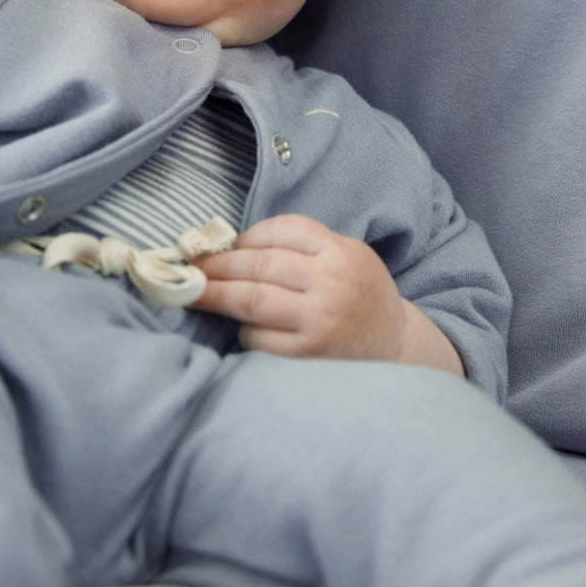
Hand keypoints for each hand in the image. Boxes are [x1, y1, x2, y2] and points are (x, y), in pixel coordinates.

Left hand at [190, 213, 463, 371]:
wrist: (394, 348)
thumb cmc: (360, 296)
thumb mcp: (348, 257)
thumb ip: (305, 247)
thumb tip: (234, 246)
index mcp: (342, 253)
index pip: (283, 231)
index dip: (247, 237)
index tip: (224, 245)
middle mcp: (332, 285)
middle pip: (259, 265)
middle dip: (217, 265)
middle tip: (191, 267)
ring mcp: (320, 322)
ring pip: (251, 301)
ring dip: (216, 295)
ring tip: (194, 292)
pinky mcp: (308, 355)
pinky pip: (259, 337)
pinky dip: (242, 329)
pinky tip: (240, 325)